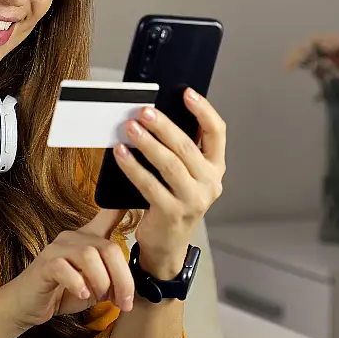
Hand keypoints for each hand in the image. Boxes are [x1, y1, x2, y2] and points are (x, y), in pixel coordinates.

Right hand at [3, 208, 134, 329]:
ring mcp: (57, 249)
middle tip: (124, 302)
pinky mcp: (45, 264)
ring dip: (101, 282)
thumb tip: (131, 290)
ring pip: (90, 256)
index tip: (138, 197)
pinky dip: (77, 283)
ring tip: (99, 298)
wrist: (29, 305)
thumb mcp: (95, 284)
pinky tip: (81, 294)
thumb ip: (112, 279)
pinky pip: (65, 268)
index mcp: (89, 238)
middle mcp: (74, 238)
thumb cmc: (64, 292)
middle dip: (122, 278)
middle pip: (109, 247)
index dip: (124, 205)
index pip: (108, 214)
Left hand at [113, 87, 225, 279]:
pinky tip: (120, 153)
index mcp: (215, 168)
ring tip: (129, 127)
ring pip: (169, 164)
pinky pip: (150, 184)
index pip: (218, 133)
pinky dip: (133, 166)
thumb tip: (155, 116)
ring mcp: (193, 200)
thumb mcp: (183, 176)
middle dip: (164, 126)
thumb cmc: (170, 201)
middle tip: (144, 110)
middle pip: (187, 147)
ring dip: (147, 143)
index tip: (186, 93)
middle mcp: (209, 183)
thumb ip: (178, 151)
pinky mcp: (172, 213)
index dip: (204, 110)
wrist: (166, 244)